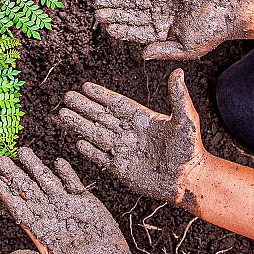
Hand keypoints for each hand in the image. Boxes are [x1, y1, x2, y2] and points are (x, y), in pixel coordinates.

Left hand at [0, 148, 144, 253]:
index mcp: (42, 230)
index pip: (20, 208)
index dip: (8, 195)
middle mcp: (52, 214)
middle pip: (30, 191)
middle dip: (16, 175)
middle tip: (2, 160)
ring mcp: (68, 206)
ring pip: (48, 182)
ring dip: (36, 167)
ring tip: (23, 152)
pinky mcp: (86, 202)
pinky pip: (73, 183)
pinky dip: (66, 172)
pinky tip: (57, 161)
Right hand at [59, 70, 205, 207]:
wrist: (189, 181)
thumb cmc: (190, 150)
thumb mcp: (186, 120)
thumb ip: (178, 97)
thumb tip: (178, 71)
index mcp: (143, 119)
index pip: (117, 104)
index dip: (101, 95)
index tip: (85, 86)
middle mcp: (130, 133)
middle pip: (102, 117)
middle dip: (84, 107)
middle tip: (66, 97)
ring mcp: (124, 151)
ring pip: (97, 134)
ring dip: (80, 125)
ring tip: (63, 115)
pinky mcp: (122, 169)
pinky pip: (101, 157)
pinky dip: (90, 150)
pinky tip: (77, 142)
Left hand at [95, 0, 245, 59]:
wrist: (228, 9)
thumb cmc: (211, 33)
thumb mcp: (188, 48)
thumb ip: (165, 50)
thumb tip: (142, 56)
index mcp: (160, 33)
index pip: (136, 32)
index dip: (122, 30)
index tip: (107, 28)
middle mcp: (157, 16)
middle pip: (131, 15)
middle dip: (114, 13)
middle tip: (97, 11)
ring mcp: (161, 0)